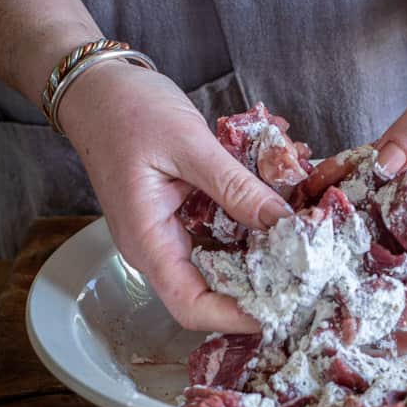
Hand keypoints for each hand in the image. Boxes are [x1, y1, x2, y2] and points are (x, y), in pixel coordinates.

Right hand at [60, 62, 290, 330]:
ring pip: (220, 265)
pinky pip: (219, 236)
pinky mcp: (181, 217)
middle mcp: (158, 248)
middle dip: (258, 289)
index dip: (236, 318)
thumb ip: (235, 186)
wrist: (99, 88)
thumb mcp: (189, 143)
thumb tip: (283, 223)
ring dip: (260, 260)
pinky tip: (279, 216)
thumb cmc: (130, 111)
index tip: (282, 308)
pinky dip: (249, 230)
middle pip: (211, 293)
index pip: (191, 307)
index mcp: (148, 241)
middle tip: (306, 276)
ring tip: (302, 248)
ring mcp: (170, 234)